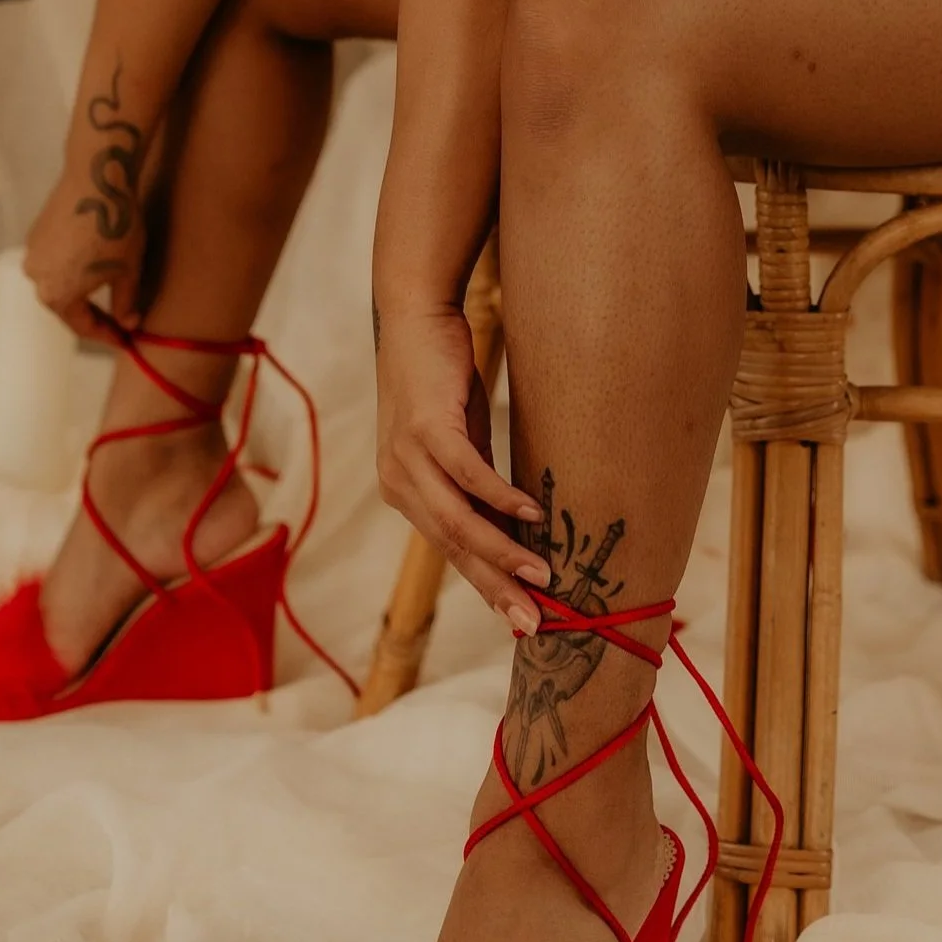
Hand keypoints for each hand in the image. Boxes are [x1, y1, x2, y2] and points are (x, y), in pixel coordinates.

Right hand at [24, 160, 146, 336]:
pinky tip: (91, 264)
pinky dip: (71, 268)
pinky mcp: (35, 233)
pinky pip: (54, 261)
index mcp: (57, 296)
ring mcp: (33, 254)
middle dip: (92, 315)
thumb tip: (128, 324)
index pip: (83, 327)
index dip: (106, 336)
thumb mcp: (128, 272)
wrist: (97, 179)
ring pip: (58, 282)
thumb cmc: (116, 228)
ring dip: (80, 290)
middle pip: (66, 307)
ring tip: (105, 292)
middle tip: (117, 321)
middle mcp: (36, 278)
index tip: (124, 340)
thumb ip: (125, 304)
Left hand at [375, 307, 550, 630]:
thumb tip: (513, 521)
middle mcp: (399, 484)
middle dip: (497, 589)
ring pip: (459, 521)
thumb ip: (474, 483)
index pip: (450, 551)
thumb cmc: (442, 379)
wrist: (415, 317)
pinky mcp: (427, 428)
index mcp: (406, 492)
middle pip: (454, 548)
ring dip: (503, 553)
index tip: (520, 619)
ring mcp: (408, 458)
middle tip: (534, 623)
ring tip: (541, 577)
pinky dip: (502, 498)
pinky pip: (468, 474)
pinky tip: (532, 515)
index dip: (486, 586)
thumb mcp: (460, 440)